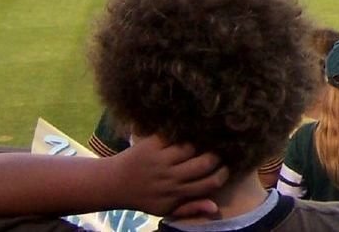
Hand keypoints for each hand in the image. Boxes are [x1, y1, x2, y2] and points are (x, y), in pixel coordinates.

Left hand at [110, 135, 227, 218]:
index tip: (226, 168)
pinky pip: (175, 136)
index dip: (222, 174)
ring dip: (201, 142)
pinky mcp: (151, 145)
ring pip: (192, 147)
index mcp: (175, 194)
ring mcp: (160, 160)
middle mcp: (170, 177)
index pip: (209, 184)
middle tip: (218, 151)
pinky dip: (185, 132)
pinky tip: (190, 130)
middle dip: (216, 156)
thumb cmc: (143, 197)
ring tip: (206, 139)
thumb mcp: (165, 209)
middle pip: (205, 162)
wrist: (112, 184)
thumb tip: (216, 207)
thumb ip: (190, 208)